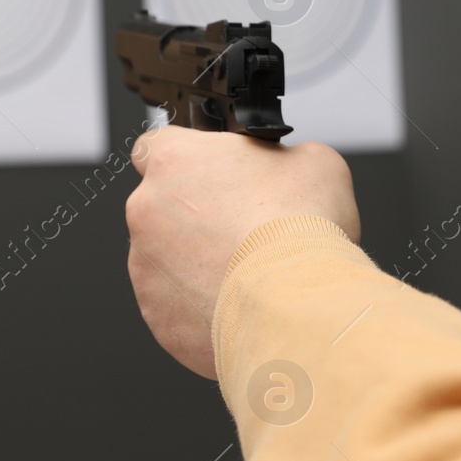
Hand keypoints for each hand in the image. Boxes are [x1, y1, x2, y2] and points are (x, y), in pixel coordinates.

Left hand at [125, 127, 360, 376]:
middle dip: (196, 217)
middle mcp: (147, 209)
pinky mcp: (157, 314)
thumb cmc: (300, 231)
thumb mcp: (315, 162)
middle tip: (242, 229)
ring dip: (196, 264)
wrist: (296, 304)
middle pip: (162, 207)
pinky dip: (201, 305)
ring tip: (247, 273)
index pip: (156, 146)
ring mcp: (145, 266)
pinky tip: (239, 303)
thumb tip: (286, 168)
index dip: (187, 160)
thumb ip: (283, 157)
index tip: (209, 175)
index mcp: (176, 160)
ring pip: (165, 260)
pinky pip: (175, 306)